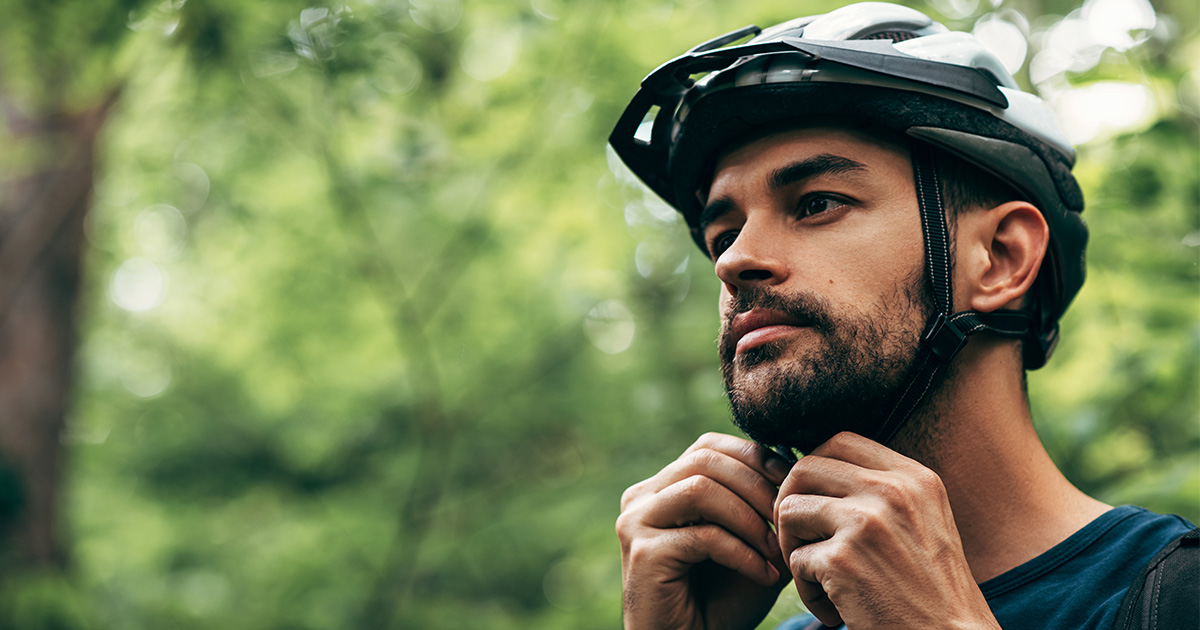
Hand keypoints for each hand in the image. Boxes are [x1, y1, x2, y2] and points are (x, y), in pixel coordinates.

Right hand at [617, 432, 792, 629]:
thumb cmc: (723, 600)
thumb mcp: (751, 543)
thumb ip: (762, 504)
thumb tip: (794, 462)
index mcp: (663, 487)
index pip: (708, 446)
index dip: (753, 457)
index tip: (791, 483)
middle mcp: (642, 497)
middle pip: (704, 459)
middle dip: (756, 485)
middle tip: (787, 517)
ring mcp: (636, 522)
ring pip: (700, 488)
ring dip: (748, 518)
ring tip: (774, 549)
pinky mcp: (642, 552)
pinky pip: (702, 535)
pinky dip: (742, 553)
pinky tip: (763, 574)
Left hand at [774, 432, 999, 629]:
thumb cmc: (931, 592)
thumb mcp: (923, 522)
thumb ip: (881, 491)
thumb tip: (811, 467)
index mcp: (914, 478)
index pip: (839, 441)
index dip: (812, 468)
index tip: (811, 501)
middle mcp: (891, 491)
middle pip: (804, 468)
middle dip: (788, 504)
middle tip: (799, 541)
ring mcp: (866, 523)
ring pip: (789, 512)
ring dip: (792, 549)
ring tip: (818, 580)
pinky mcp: (843, 560)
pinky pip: (795, 562)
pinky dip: (806, 592)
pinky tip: (834, 610)